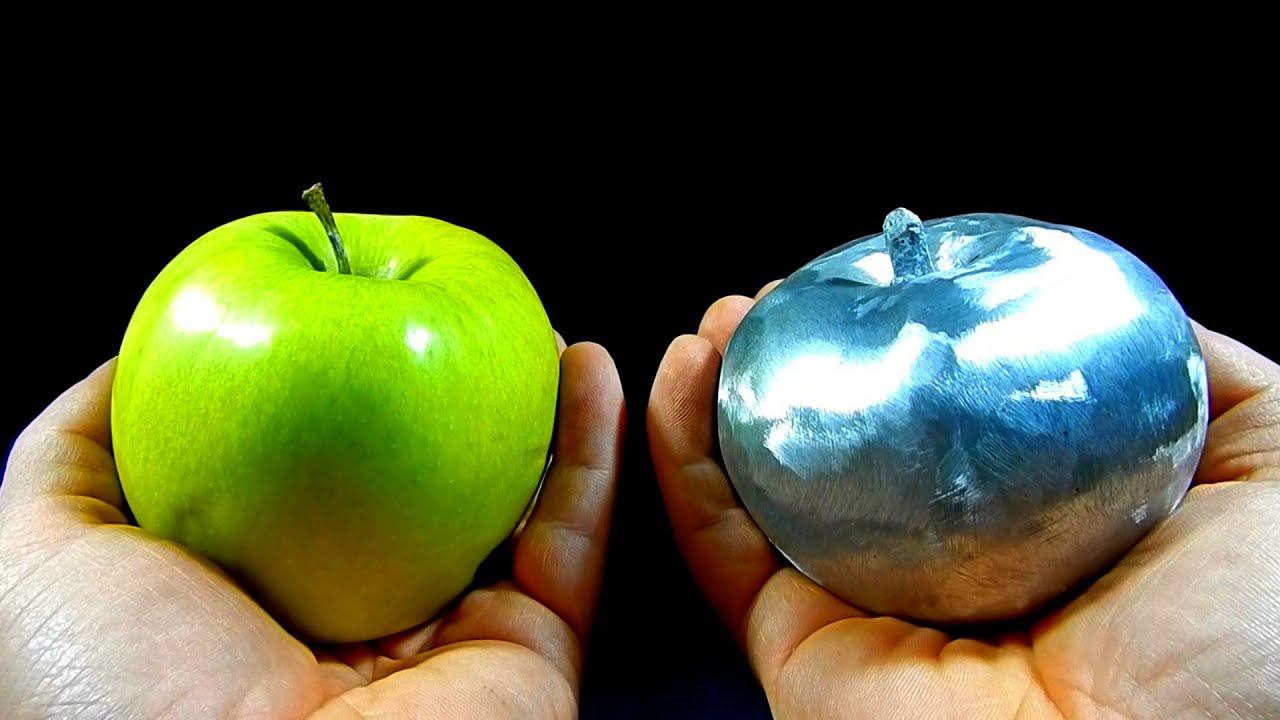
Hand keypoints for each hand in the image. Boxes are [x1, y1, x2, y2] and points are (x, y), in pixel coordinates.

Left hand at [0, 338, 623, 718]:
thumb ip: (76, 457)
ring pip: (513, 503)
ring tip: (533, 326)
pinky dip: (593, 448)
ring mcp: (451, 640)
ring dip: (535, 406)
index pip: (314, 471)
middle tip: (460, 312)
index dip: (340, 383)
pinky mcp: (532, 656)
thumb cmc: (116, 696)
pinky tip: (588, 367)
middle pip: (421, 479)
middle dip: (449, 389)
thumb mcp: (42, 552)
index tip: (355, 308)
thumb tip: (125, 368)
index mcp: (257, 599)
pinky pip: (574, 538)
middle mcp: (358, 619)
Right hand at [649, 281, 1278, 718]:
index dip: (894, 337)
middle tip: (779, 295)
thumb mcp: (1271, 471)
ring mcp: (864, 607)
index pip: (941, 413)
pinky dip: (681, 457)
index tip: (870, 276)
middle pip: (842, 443)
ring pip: (763, 486)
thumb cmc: (1251, 649)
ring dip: (723, 391)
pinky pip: (719, 545)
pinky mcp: (797, 649)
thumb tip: (1142, 317)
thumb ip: (1210, 384)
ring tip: (722, 318)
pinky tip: (683, 374)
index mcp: (1039, 522)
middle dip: (795, 357)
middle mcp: (944, 564)